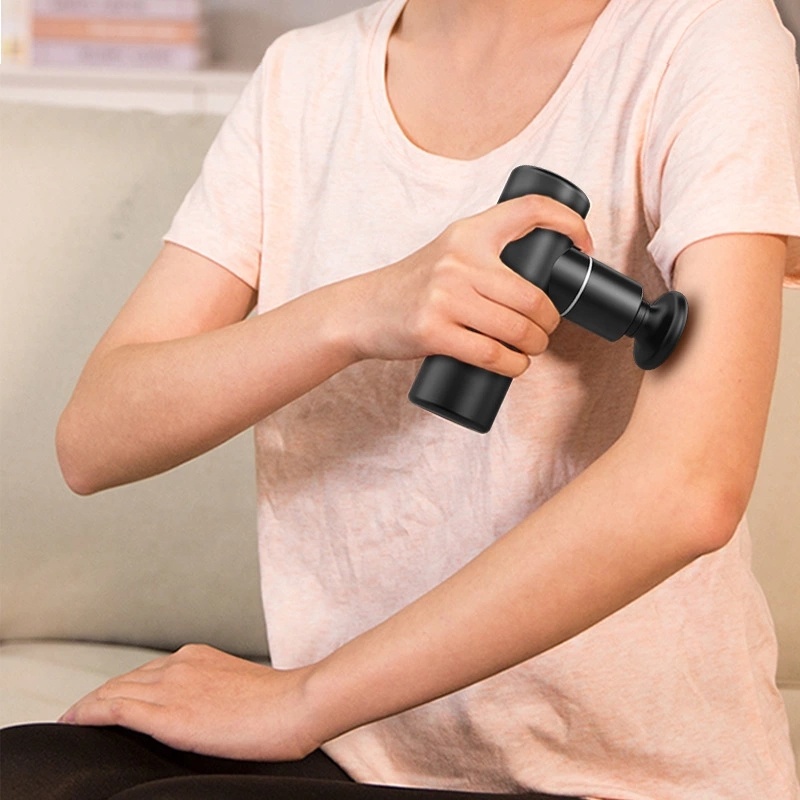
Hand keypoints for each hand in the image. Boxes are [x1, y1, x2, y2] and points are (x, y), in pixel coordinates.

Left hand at [58, 644, 318, 761]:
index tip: (109, 703)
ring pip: (113, 692)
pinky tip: (73, 721)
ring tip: (71, 720)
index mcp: (197, 656)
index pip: (146, 672)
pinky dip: (87, 713)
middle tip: (79, 715)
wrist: (295, 705)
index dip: (122, 688)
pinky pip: (113, 709)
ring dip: (87, 706)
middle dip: (99, 697)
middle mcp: (179, 664)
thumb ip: (214, 693)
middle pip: (124, 680)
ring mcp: (172, 686)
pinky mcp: (167, 713)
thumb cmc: (280, 705)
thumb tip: (205, 713)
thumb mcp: (240, 690)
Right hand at [338, 194, 592, 376]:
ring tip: (530, 349)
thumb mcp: (448, 252)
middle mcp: (459, 259)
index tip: (583, 247)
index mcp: (468, 232)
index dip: (569, 222)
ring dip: (536, 346)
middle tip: (546, 330)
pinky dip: (513, 366)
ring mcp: (445, 296)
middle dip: (550, 322)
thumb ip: (486, 253)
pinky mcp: (433, 331)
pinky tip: (515, 366)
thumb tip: (542, 275)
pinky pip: (491, 354)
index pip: (531, 210)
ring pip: (517, 328)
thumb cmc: (413, 285)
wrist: (362, 310)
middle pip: (533, 295)